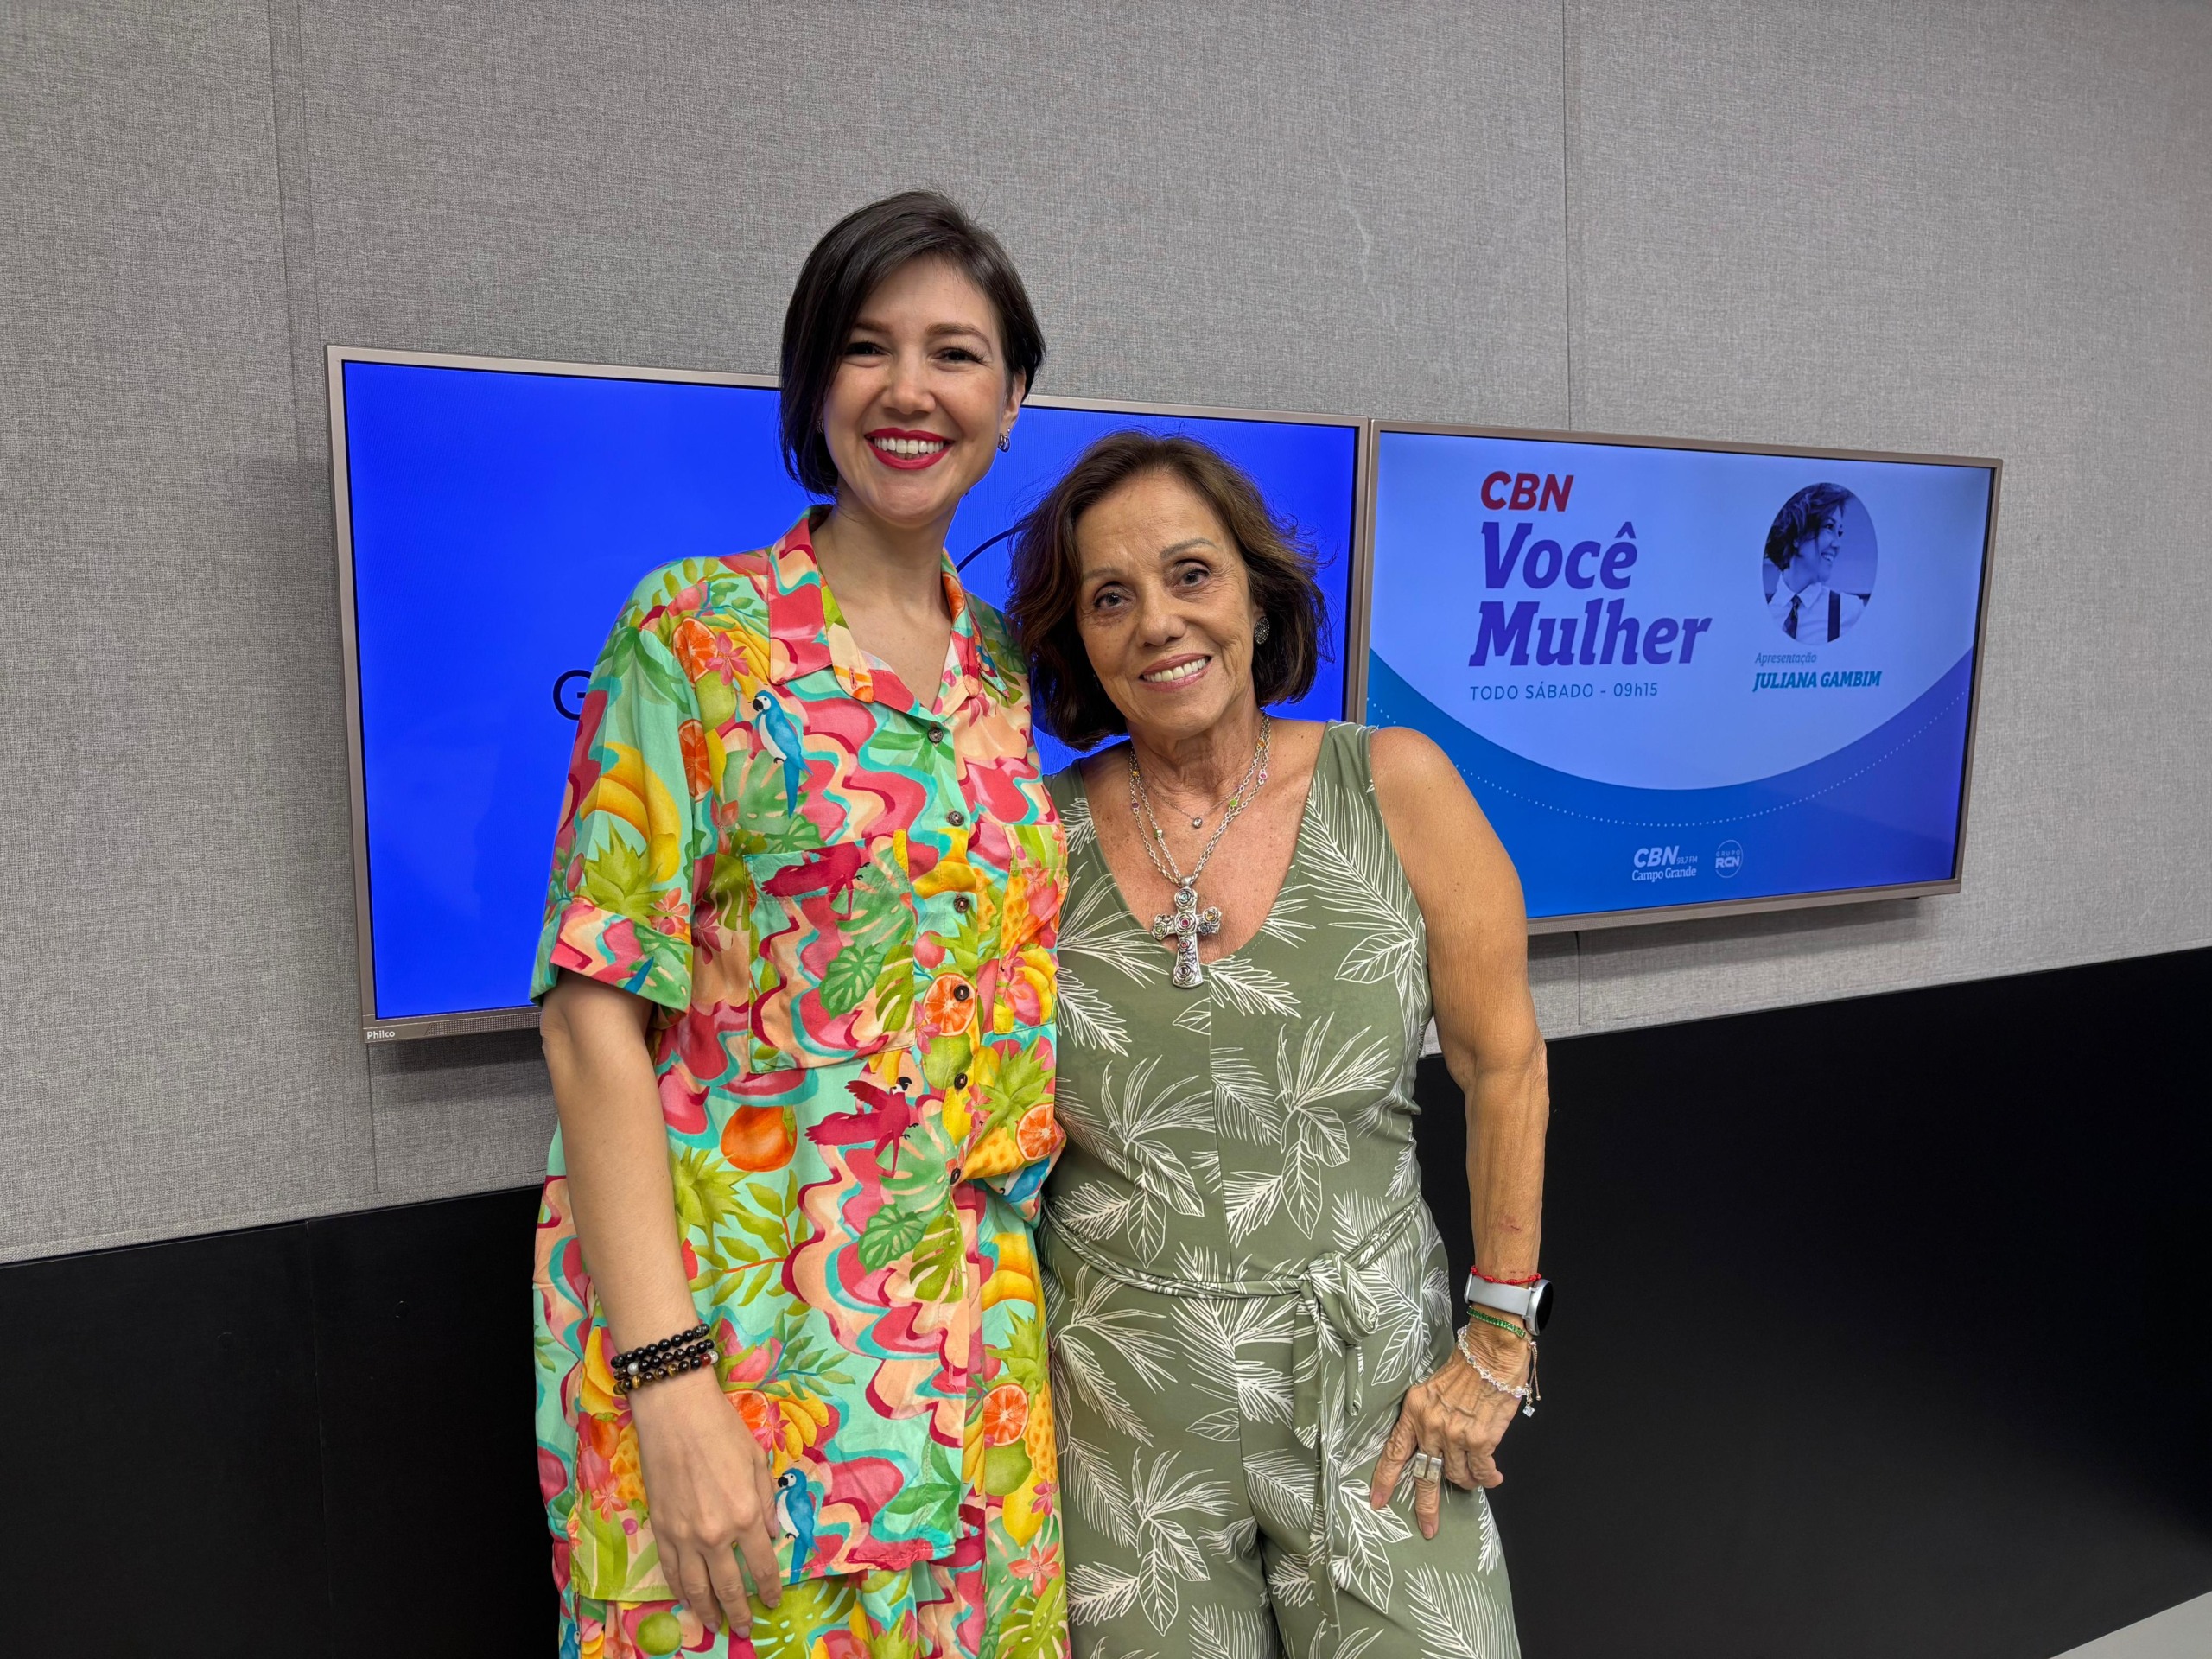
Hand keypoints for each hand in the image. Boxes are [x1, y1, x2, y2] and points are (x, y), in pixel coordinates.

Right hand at [628, 1368, 782, 1634]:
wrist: (675, 1413)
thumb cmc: (722, 1430)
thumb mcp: (757, 1461)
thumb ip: (766, 1502)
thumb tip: (770, 1535)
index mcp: (746, 1515)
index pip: (762, 1566)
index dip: (769, 1589)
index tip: (772, 1602)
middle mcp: (716, 1534)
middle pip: (729, 1587)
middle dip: (740, 1613)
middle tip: (746, 1629)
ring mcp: (684, 1536)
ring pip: (696, 1588)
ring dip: (707, 1612)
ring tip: (715, 1625)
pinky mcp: (660, 1530)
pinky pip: (670, 1571)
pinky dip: (680, 1591)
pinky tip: (687, 1600)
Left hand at [1367, 1325, 1529, 1538]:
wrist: (1491, 1351)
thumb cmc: (1465, 1366)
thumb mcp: (1433, 1389)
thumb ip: (1429, 1417)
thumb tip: (1435, 1447)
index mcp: (1414, 1411)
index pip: (1394, 1451)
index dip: (1385, 1479)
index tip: (1377, 1501)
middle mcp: (1430, 1425)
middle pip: (1424, 1475)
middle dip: (1425, 1506)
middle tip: (1428, 1528)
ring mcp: (1455, 1434)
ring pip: (1458, 1475)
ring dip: (1468, 1481)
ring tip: (1476, 1478)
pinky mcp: (1480, 1439)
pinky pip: (1482, 1471)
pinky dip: (1488, 1477)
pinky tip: (1494, 1476)